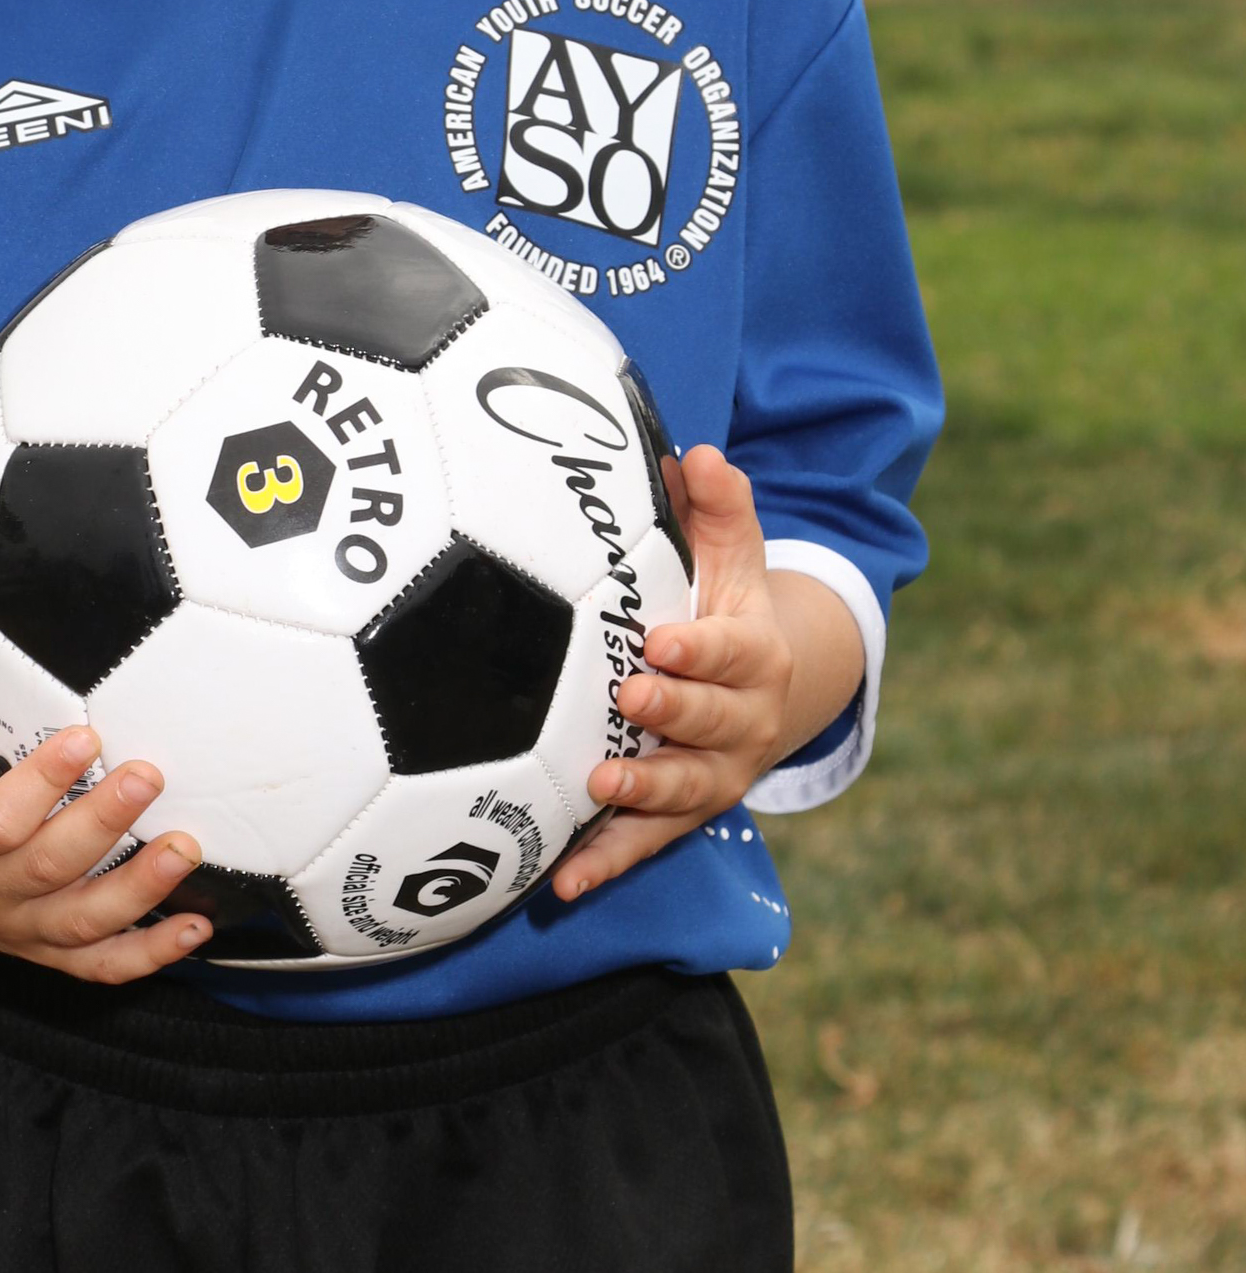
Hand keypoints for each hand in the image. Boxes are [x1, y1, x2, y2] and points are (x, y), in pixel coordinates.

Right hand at [0, 563, 211, 983]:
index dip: (42, 785)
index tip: (88, 732)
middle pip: (46, 870)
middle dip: (102, 825)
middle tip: (151, 773)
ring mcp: (7, 925)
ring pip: (77, 924)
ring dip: (137, 893)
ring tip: (188, 847)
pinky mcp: (33, 944)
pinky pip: (90, 963)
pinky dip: (143, 954)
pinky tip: (195, 929)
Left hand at [548, 445, 859, 899]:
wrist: (771, 691)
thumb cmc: (730, 607)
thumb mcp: (734, 555)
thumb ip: (719, 505)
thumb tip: (698, 451)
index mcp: (754, 653)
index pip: (728, 650)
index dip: (698, 648)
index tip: (659, 639)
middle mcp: (740, 721)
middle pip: (708, 722)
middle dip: (671, 714)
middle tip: (627, 701)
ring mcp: (713, 775)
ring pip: (681, 792)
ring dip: (641, 795)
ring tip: (597, 789)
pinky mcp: (683, 816)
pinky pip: (646, 846)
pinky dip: (607, 864)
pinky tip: (562, 882)